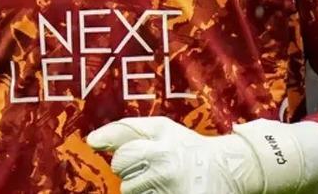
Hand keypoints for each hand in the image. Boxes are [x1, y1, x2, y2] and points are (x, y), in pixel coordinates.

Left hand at [87, 116, 317, 193]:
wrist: (227, 169)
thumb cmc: (187, 146)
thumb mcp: (159, 129)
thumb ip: (124, 131)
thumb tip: (91, 141)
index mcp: (160, 147)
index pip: (121, 159)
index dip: (127, 161)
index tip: (141, 159)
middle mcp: (167, 170)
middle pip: (125, 182)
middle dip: (136, 177)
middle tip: (158, 171)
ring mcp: (173, 190)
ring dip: (145, 191)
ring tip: (166, 183)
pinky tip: (168, 190)